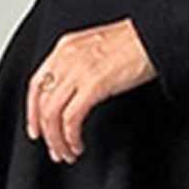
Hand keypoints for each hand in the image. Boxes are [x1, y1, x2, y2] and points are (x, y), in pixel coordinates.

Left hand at [26, 17, 156, 161]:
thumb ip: (79, 66)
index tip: (37, 129)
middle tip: (54, 149)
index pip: (36, 84)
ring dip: (57, 140)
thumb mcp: (96, 49)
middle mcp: (66, 57)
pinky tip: (78, 144)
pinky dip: (71, 136)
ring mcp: (79, 70)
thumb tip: (72, 95)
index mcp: (65, 48)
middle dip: (46, 133)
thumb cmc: (135, 42)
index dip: (32, 112)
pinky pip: (72, 118)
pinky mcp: (94, 84)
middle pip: (42, 103)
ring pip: (53, 114)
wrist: (156, 35)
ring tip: (67, 152)